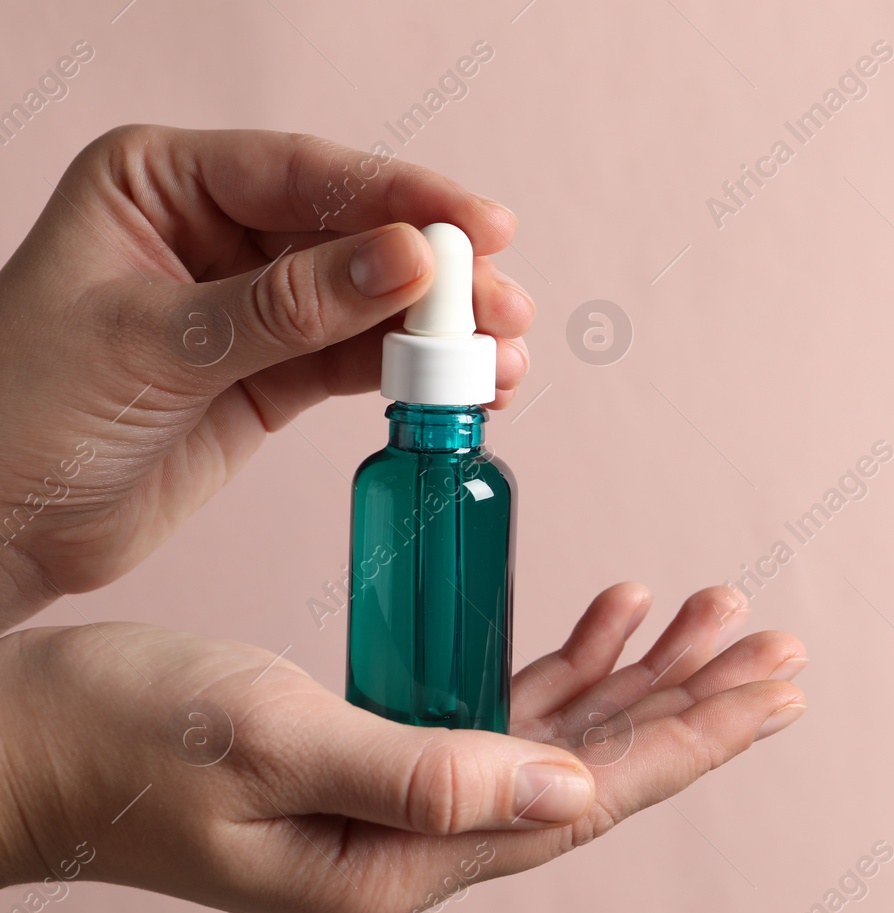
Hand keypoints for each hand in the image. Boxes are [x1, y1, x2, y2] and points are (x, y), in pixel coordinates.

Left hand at [0, 124, 535, 628]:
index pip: (302, 174)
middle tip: (501, 307)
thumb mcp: (159, 345)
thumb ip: (289, 305)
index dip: (399, 195)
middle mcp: (212, 232)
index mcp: (161, 184)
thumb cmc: (25, 413)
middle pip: (352, 235)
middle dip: (435, 273)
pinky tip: (464, 389)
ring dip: (437, 332)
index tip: (479, 225)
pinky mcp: (271, 374)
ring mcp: (249, 305)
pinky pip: (358, 362)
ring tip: (501, 361)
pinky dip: (411, 376)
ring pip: (368, 303)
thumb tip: (409, 259)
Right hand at [0, 584, 805, 912]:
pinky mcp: (381, 757)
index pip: (588, 798)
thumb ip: (422, 770)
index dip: (690, 738)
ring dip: (635, 672)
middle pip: (596, 768)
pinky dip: (559, 662)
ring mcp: (405, 804)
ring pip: (559, 736)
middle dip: (691, 702)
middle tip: (775, 643)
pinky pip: (501, 713)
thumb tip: (574, 789)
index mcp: (400, 862)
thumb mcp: (268, 737)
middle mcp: (419, 847)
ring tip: (711, 611)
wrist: (18, 744)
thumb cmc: (117, 734)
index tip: (774, 687)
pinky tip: (606, 616)